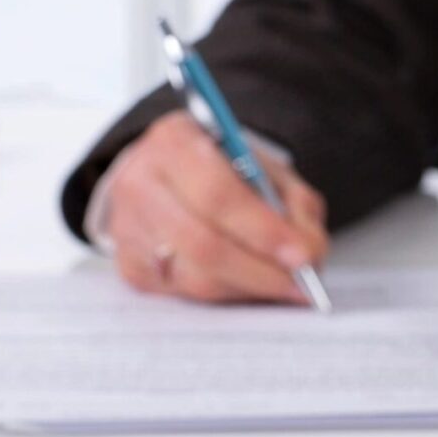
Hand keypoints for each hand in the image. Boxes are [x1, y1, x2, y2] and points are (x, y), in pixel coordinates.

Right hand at [106, 113, 328, 303]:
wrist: (169, 173)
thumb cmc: (223, 169)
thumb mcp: (266, 168)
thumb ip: (294, 204)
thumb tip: (309, 254)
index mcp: (174, 142)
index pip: (217, 195)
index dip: (263, 231)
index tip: (302, 255)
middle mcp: (139, 183)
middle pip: (203, 244)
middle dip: (261, 271)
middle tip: (301, 284)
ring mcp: (128, 227)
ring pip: (194, 277)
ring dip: (248, 288)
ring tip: (284, 286)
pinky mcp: (130, 264)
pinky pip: (184, 294)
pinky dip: (228, 295)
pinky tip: (251, 286)